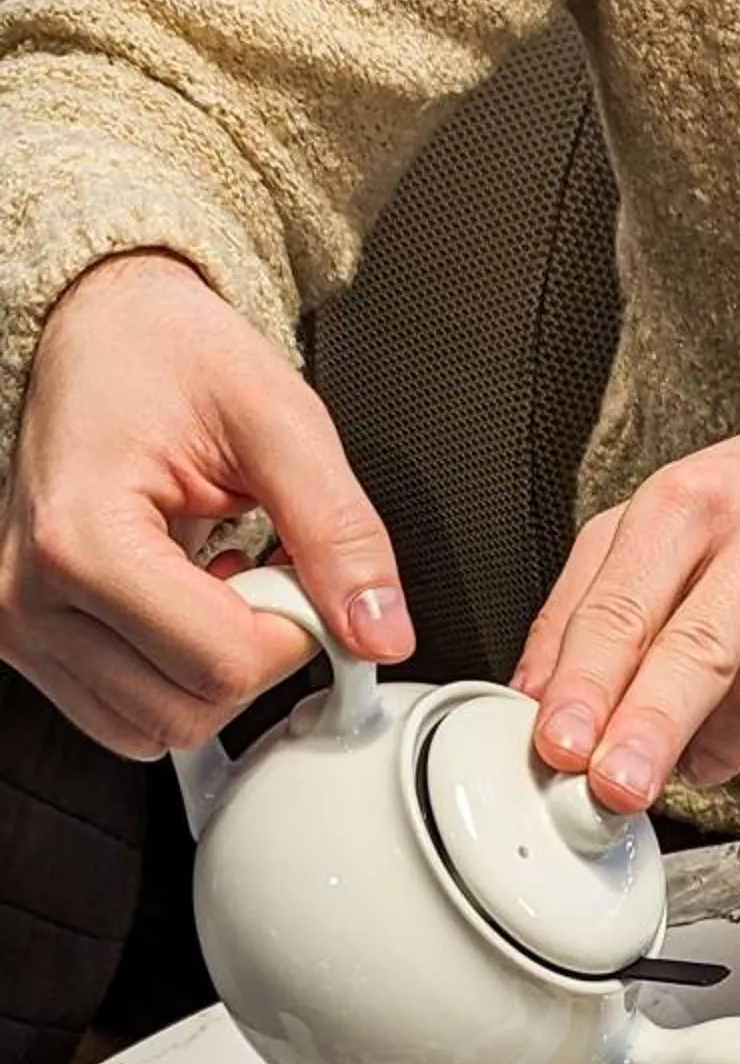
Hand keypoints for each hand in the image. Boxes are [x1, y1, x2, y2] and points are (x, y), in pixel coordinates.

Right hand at [0, 252, 412, 759]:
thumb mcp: (279, 421)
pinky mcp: (28, 642)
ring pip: (160, 731)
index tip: (297, 571)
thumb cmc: (167, 358)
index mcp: (78, 536)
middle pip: (191, 711)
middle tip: (257, 567)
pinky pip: (129, 718)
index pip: (224, 663)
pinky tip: (183, 606)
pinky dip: (176, 679)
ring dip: (215, 672)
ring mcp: (20, 625)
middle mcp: (28, 593)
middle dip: (255, 652)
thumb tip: (381, 632)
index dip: (293, 630)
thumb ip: (340, 532)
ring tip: (214, 581)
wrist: (101, 332)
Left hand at [514, 413, 739, 809]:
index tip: (562, 745)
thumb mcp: (665, 528)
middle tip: (617, 789)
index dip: (589, 684)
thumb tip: (536, 699)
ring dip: (723, 742)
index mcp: (696, 495)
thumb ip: (590, 606)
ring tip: (709, 736)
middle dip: (650, 730)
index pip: (627, 604)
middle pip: (702, 650)